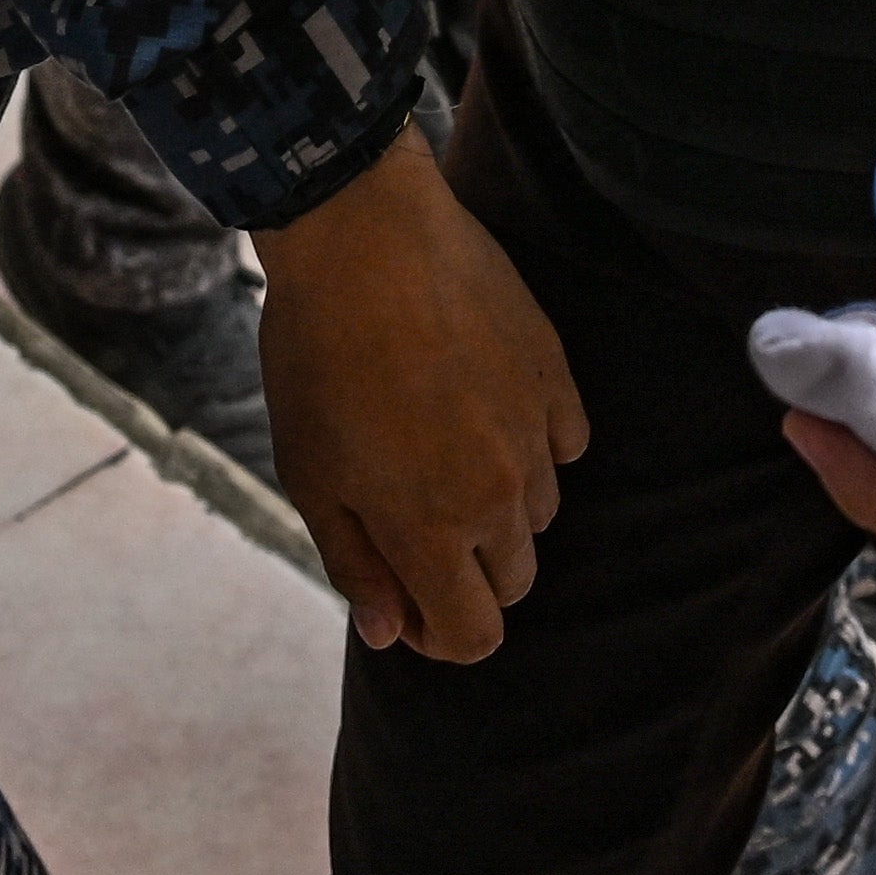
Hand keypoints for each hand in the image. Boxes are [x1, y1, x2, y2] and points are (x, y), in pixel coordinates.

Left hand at [255, 136, 588, 657]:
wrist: (364, 236)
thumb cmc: (317, 356)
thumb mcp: (310, 473)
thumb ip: (355, 563)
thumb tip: (389, 631)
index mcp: (429, 528)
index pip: (473, 635)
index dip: (439, 638)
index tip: (408, 606)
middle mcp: (498, 493)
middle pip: (513, 582)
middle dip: (467, 575)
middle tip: (414, 522)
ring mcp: (536, 433)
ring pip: (540, 513)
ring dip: (498, 509)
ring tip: (440, 449)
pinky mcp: (558, 376)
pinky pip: (566, 444)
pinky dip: (534, 447)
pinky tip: (483, 406)